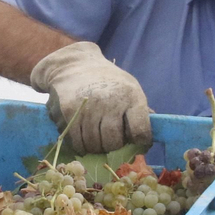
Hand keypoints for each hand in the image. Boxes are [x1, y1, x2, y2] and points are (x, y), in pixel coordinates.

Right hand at [28, 41, 152, 154]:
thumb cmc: (108, 80)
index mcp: (130, 95)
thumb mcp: (129, 87)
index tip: (137, 142)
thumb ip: (139, 112)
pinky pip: (77, 142)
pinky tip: (85, 140)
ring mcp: (88, 108)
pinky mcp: (69, 112)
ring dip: (97, 148)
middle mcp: (110, 102)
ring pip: (94, 145)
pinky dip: (82, 146)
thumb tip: (145, 141)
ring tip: (97, 140)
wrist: (75, 65)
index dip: (140, 141)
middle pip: (113, 142)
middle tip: (111, 141)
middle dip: (114, 147)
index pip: (140, 131)